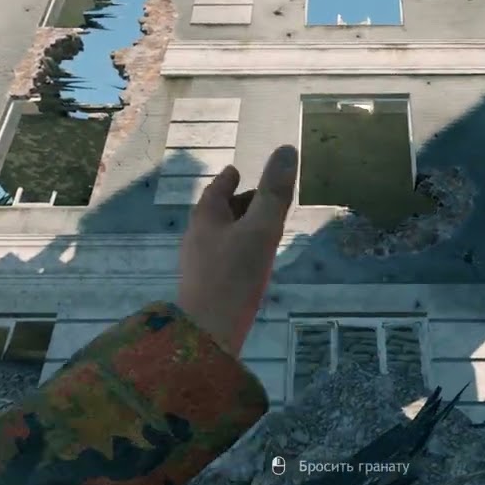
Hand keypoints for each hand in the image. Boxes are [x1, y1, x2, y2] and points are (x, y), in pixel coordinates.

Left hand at [177, 145, 298, 354]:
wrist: (208, 335)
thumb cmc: (234, 276)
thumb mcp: (261, 229)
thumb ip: (274, 192)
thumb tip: (287, 149)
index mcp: (206, 218)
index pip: (217, 189)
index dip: (229, 179)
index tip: (237, 171)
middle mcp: (197, 237)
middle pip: (219, 212)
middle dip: (239, 203)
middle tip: (262, 199)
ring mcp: (199, 264)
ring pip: (222, 237)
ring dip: (241, 228)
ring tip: (263, 230)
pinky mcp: (206, 288)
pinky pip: (225, 258)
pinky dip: (240, 250)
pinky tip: (253, 264)